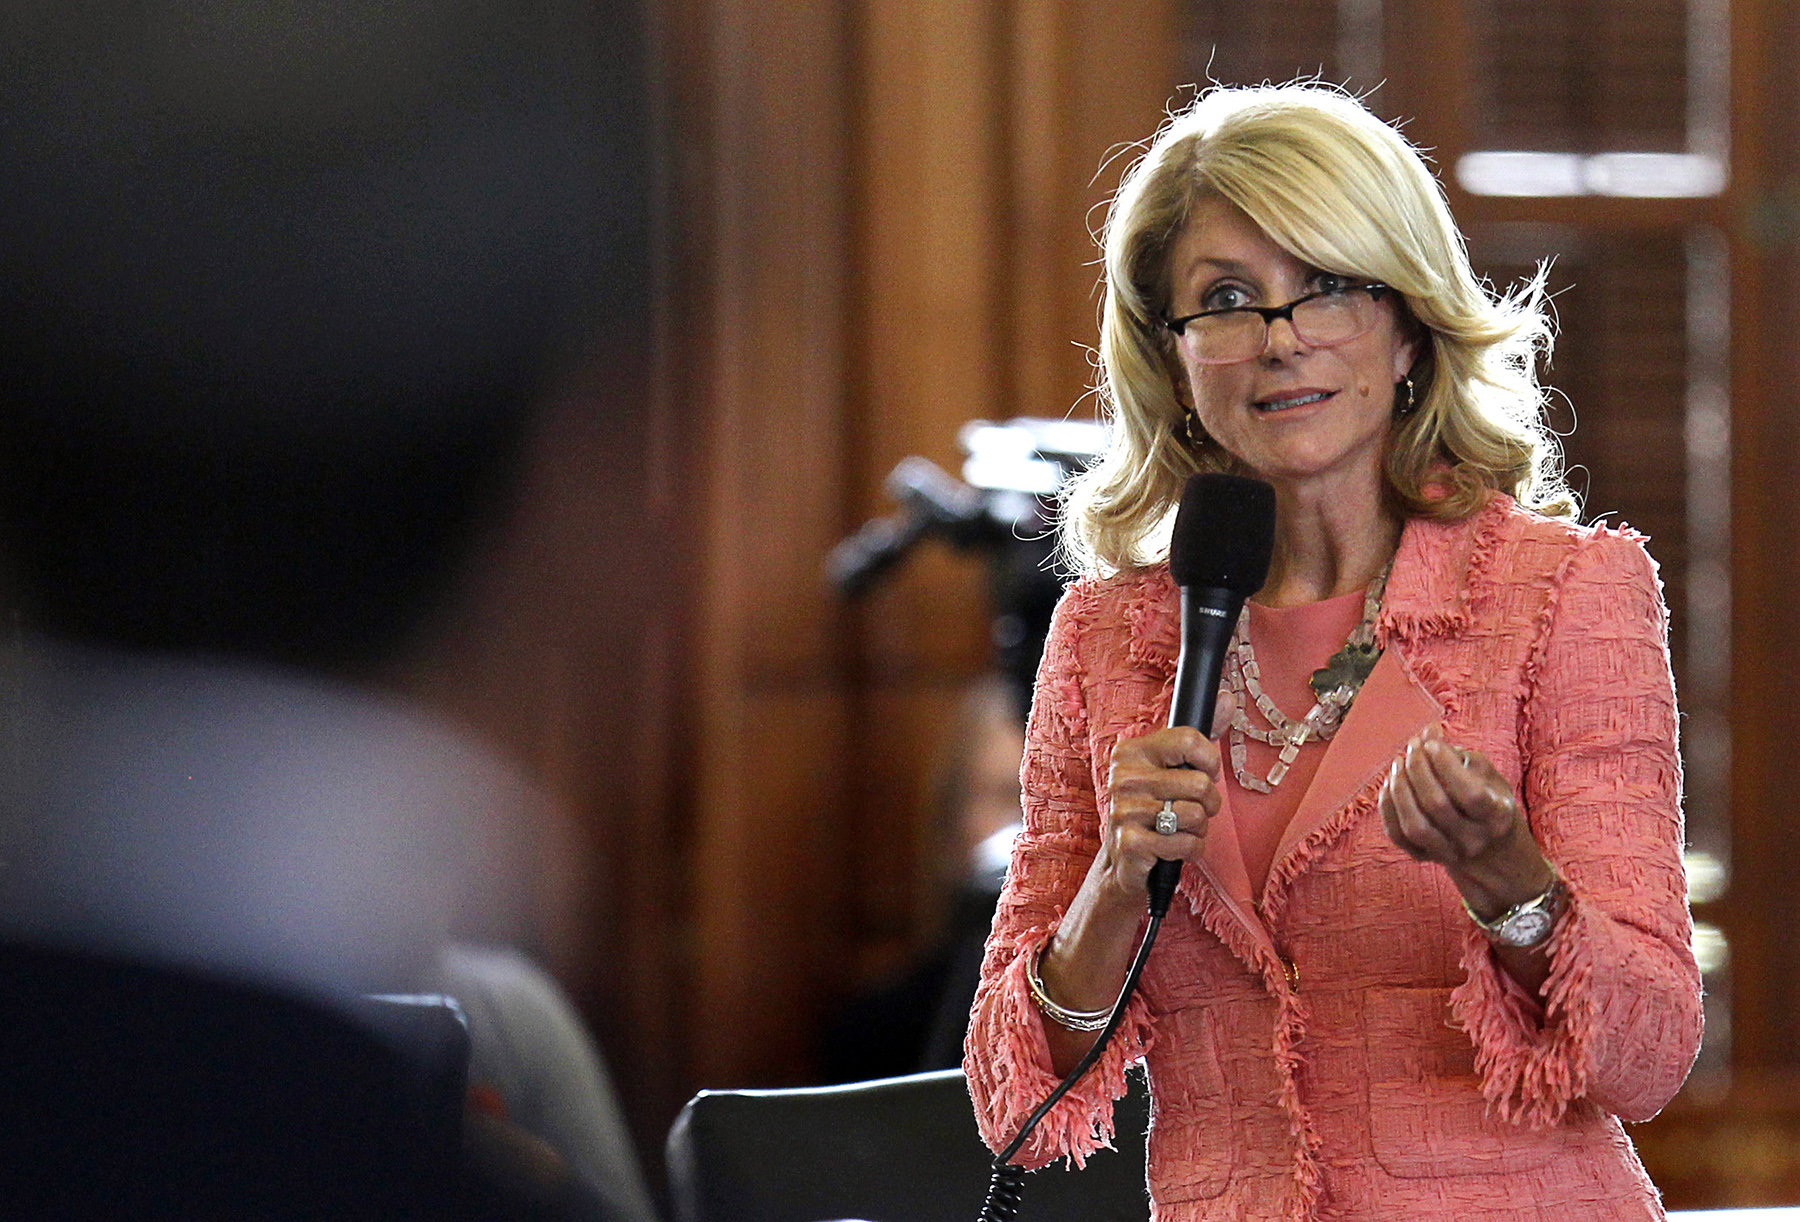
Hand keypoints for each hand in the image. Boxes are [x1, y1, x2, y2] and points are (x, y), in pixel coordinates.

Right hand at [1096, 690, 1235, 902]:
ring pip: (1196, 815)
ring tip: (1182, 829)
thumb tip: (1228, 697)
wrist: (1123, 861)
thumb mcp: (1171, 769)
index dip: (1209, 761)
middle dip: (1209, 803)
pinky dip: (1191, 850)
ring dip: (1199, 829)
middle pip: (1200, 783)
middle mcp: (1123, 777)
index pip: (1189, 739)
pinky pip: (1187, 843)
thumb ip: (1200, 736)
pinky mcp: (1131, 844)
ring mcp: (1124, 810)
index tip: (1205, 773)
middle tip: (1193, 809)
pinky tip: (1175, 848)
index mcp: (1131, 751)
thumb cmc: (1154, 809)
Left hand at [1378, 725, 1552, 917]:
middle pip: (1437, 806)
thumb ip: (1459, 754)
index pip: (1470, 793)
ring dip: (1400, 789)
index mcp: (1497, 816)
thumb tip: (1429, 731)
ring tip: (1398, 762)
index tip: (1432, 743)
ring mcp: (1449, 853)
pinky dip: (1388, 807)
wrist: (1490, 848)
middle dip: (1419, 769)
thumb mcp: (1486, 776)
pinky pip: (1398, 835)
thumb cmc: (1488, 799)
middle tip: (1413, 746)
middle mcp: (1473, 839)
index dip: (1446, 765)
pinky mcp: (1425, 857)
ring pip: (1415, 825)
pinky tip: (1390, 784)